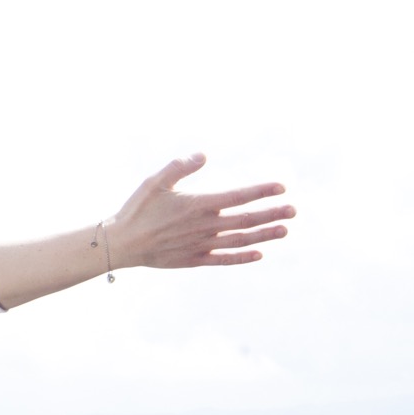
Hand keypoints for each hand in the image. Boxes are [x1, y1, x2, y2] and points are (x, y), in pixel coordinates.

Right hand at [102, 155, 295, 270]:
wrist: (120, 243)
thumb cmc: (136, 210)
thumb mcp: (154, 182)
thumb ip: (180, 166)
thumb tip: (205, 155)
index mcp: (197, 205)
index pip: (238, 196)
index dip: (261, 191)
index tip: (281, 187)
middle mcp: (204, 226)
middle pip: (245, 219)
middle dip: (271, 214)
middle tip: (293, 210)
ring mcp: (200, 245)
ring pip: (239, 240)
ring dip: (264, 235)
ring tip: (284, 230)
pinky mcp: (193, 260)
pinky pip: (223, 259)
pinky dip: (242, 257)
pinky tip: (259, 254)